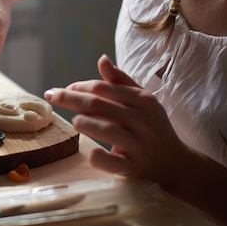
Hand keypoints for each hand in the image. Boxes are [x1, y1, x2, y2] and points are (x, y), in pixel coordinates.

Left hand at [44, 54, 189, 185]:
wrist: (176, 163)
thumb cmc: (153, 127)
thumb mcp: (142, 101)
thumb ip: (121, 81)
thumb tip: (101, 59)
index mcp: (142, 99)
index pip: (102, 88)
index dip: (78, 87)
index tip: (61, 90)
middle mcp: (141, 119)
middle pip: (99, 105)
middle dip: (70, 98)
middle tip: (50, 96)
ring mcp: (139, 144)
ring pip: (107, 129)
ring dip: (85, 123)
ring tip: (74, 122)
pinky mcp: (135, 167)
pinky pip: (115, 163)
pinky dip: (101, 158)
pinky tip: (91, 153)